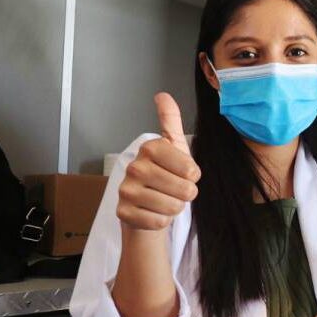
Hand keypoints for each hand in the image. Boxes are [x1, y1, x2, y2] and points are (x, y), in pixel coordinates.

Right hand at [116, 92, 200, 230]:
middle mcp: (135, 166)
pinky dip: (162, 220)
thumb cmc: (165, 175)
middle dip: (186, 194)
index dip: (193, 176)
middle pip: (184, 190)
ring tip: (165, 200)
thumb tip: (162, 95)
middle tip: (175, 190)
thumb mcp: (174, 146)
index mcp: (150, 148)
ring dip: (175, 207)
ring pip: (172, 207)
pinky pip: (159, 222)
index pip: (191, 169)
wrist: (145, 205)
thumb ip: (171, 120)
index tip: (183, 173)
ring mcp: (126, 190)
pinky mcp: (123, 212)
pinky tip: (153, 212)